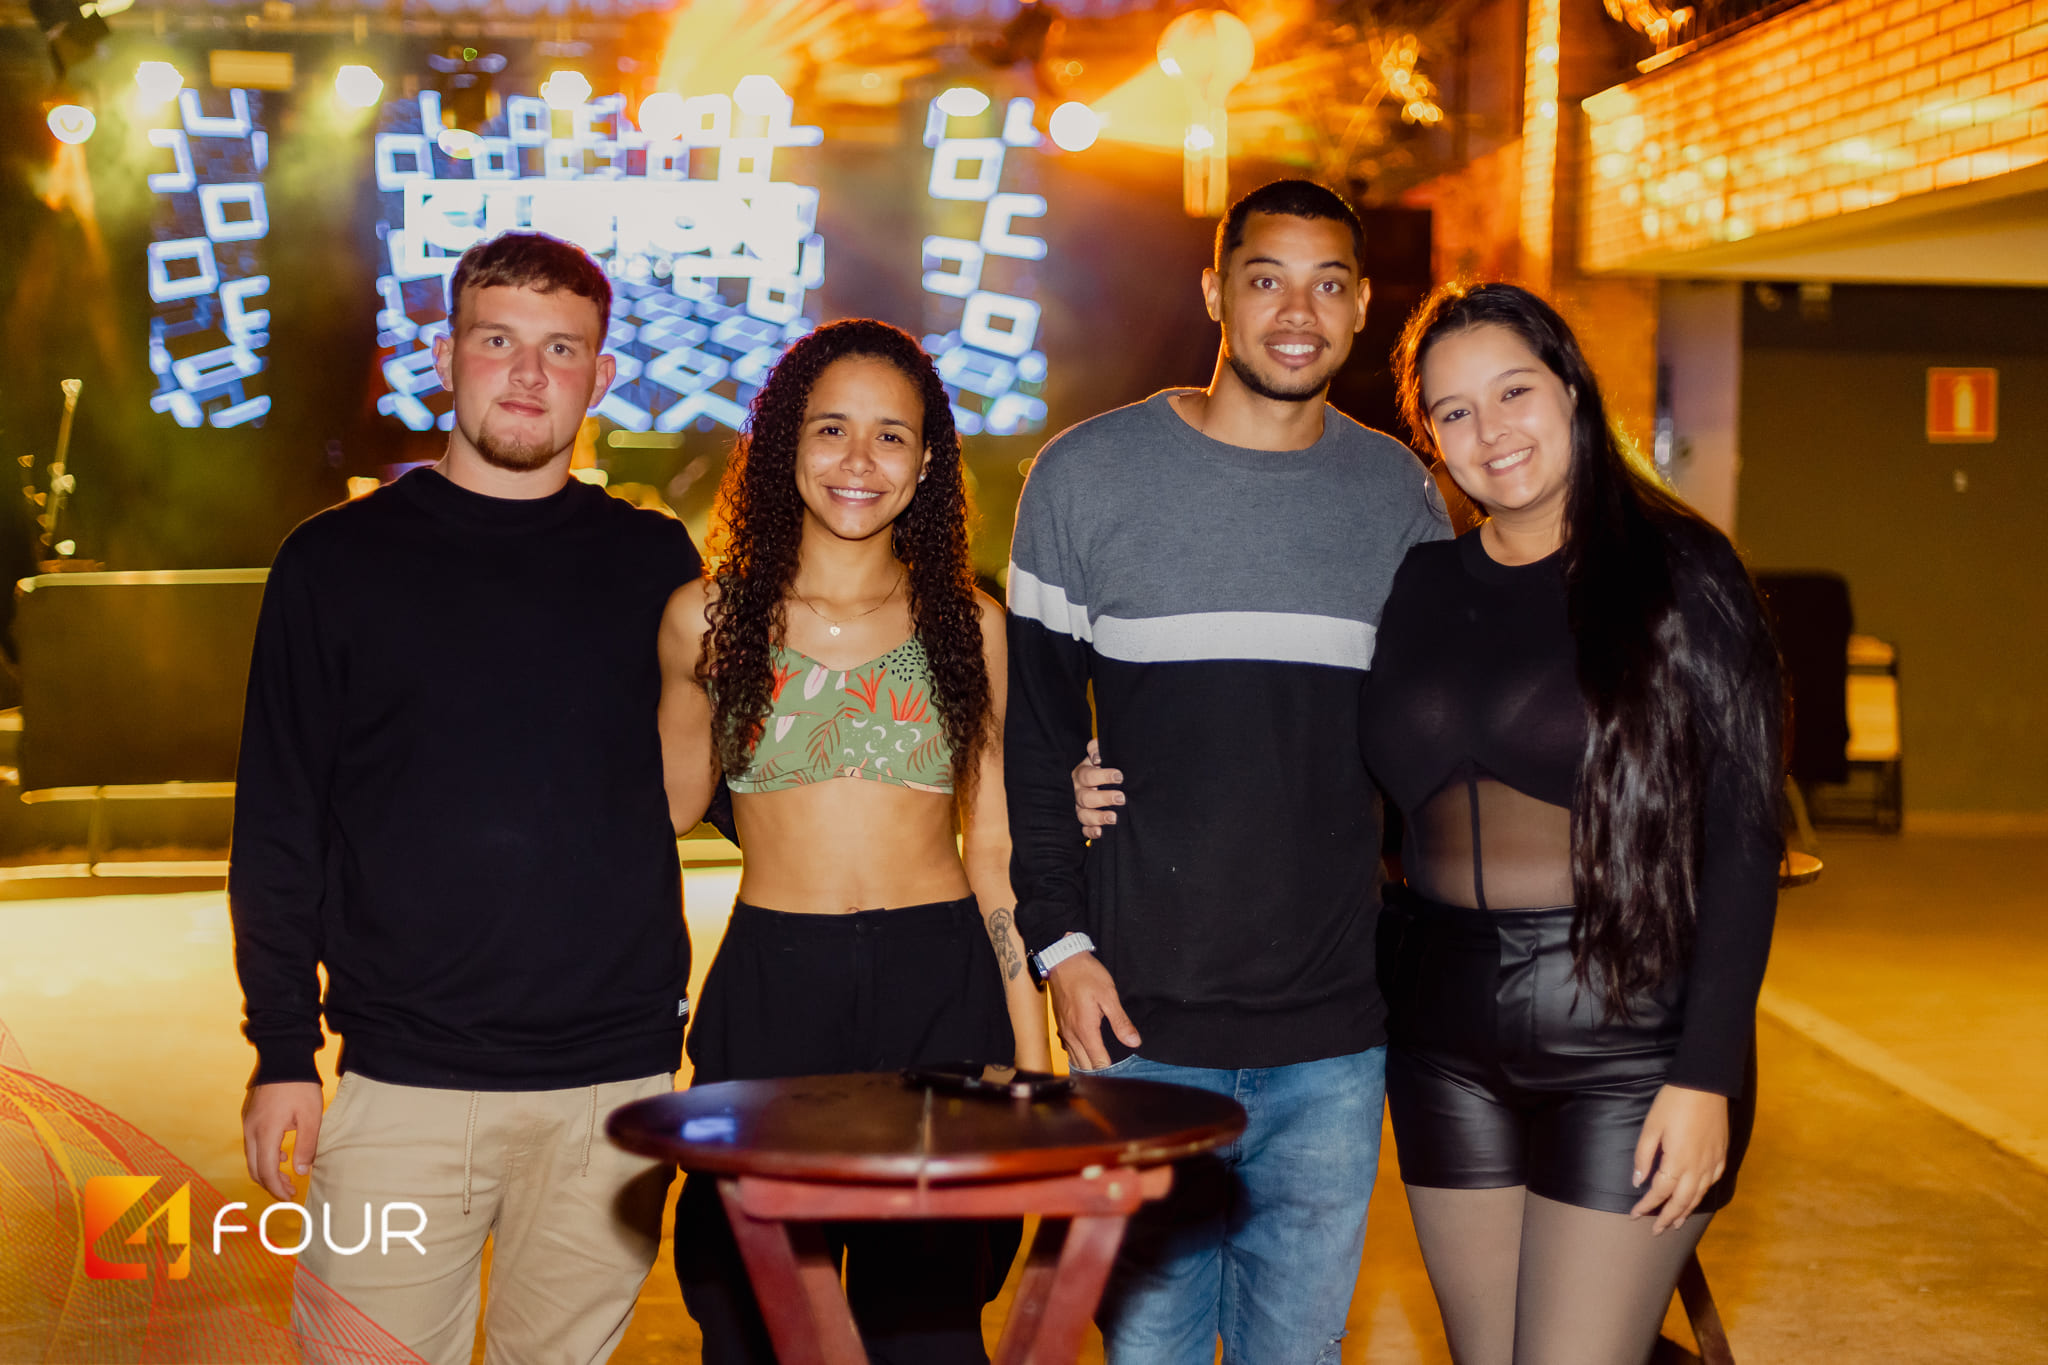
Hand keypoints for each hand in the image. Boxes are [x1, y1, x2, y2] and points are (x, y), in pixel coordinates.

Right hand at [243, 1081, 324, 1200]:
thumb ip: (307, 1145)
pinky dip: (264, 1155)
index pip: (267, 1171)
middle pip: (255, 1169)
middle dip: (271, 1184)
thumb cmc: (300, 1086)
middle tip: (289, 1192)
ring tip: (288, 1176)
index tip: (290, 1198)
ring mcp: (247, 1123)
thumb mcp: (311, 1116)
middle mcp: (251, 1130)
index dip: (277, 1189)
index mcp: (266, 1132)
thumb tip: (302, 1171)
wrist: (282, 1057)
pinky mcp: (249, 1116)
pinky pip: (253, 1144)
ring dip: (267, 1170)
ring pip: (252, 1157)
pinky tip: (282, 1155)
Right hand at [1047, 951, 1139, 1070]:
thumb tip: (1134, 1042)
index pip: (1098, 1062)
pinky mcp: (1060, 1025)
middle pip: (1084, 1066)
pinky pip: (1068, 1049)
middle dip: (1099, 1073)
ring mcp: (1064, 1030)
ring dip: (1087, 1067)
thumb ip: (1120, 1021)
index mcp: (1085, 1030)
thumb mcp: (1109, 995)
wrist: (1062, 960)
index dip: (1110, 1071)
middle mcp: (1071, 1034)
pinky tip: (1087, 1054)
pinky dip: (1078, 1056)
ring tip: (1103, 1069)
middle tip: (1116, 1074)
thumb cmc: (1086, 975)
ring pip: (1074, 1060)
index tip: (1122, 1074)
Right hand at [1072, 739, 1123, 838]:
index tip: (1119, 776)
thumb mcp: (1102, 755)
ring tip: (1114, 818)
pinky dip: (1091, 832)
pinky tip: (1101, 832)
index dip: (1102, 776)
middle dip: (1104, 798)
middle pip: (1086, 797)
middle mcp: (1079, 791)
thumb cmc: (1104, 767)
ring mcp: (1081, 807)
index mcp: (1082, 774)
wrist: (1108, 781)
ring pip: (1083, 814)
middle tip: (1121, 798)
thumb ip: (1097, 748)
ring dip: (1098, 817)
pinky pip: (1084, 829)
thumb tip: (1097, 753)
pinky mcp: (1086, 821)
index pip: (1088, 775)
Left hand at [1630, 1084, 1729, 1232]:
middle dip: (1668, 1218)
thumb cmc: (1673, 1103)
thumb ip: (1644, 1156)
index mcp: (1677, 1161)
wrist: (1705, 1084)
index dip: (1647, 1206)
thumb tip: (1637, 1182)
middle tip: (1657, 1231)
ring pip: (1699, 1195)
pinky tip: (1697, 1197)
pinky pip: (1713, 1182)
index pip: (1660, 1192)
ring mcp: (1712, 1162)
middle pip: (1682, 1201)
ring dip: (1686, 1211)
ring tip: (1676, 1223)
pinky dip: (1703, 1194)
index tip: (1635, 1215)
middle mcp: (1697, 1167)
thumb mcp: (1651, 1127)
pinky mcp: (1722, 1155)